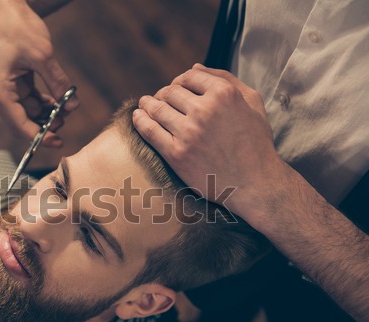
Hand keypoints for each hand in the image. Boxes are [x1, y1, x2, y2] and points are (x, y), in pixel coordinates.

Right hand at [0, 0, 78, 146]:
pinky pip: (30, 98)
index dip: (38, 136)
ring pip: (28, 110)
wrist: (7, 6)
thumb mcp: (43, 56)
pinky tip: (59, 100)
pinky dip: (45, 101)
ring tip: (66, 108)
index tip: (57, 142)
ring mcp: (6, 86)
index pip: (18, 123)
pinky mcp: (14, 80)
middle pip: (22, 120)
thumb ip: (58, 82)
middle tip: (65, 122)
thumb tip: (72, 105)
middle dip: (44, 124)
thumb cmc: (17, 27)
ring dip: (46, 113)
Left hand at [133, 63, 289, 217]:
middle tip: (161, 100)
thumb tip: (195, 67)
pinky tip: (137, 116)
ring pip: (157, 108)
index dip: (180, 81)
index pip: (189, 76)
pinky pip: (149, 130)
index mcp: (224, 94)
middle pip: (171, 91)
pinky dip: (140, 120)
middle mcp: (205, 110)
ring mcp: (189, 132)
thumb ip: (226, 79)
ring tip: (144, 105)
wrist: (254, 183)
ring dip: (148, 104)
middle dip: (165, 94)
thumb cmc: (255, 142)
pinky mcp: (176, 153)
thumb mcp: (252, 103)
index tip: (177, 88)